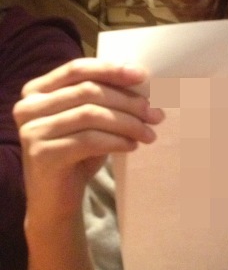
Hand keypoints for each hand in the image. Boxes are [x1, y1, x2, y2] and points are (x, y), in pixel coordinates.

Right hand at [13, 58, 163, 217]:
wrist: (56, 200)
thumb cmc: (77, 155)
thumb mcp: (89, 121)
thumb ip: (103, 97)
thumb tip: (143, 80)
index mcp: (37, 90)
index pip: (77, 69)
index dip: (111, 70)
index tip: (143, 76)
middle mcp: (28, 107)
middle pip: (88, 92)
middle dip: (128, 102)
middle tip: (156, 115)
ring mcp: (32, 130)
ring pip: (91, 114)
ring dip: (128, 123)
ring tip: (149, 134)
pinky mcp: (42, 154)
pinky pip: (89, 140)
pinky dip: (116, 141)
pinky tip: (132, 146)